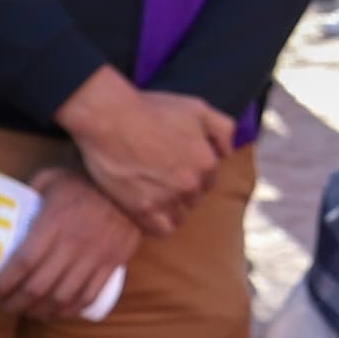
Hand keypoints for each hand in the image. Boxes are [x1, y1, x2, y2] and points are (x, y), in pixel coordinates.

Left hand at [0, 166, 136, 320]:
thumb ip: (29, 193)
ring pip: (62, 297)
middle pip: (38, 286)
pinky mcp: (111, 264)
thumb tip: (3, 209)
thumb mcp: (52, 177)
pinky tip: (55, 312)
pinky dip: (69, 310)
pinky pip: (88, 296)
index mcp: (54, 222)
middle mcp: (73, 244)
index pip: (23, 262)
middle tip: (0, 305)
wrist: (129, 185)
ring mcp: (94, 256)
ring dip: (39, 311)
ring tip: (25, 311)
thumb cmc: (85, 179)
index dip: (2, 284)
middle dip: (14, 302)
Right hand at [53, 69, 231, 229]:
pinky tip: (149, 211)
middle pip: (194, 199)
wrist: (110, 118)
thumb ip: (223, 129)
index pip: (209, 181)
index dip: (194, 173)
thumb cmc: (151, 110)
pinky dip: (159, 224)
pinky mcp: (143, 210)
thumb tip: (229, 152)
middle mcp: (191, 184)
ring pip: (180, 216)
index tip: (178, 166)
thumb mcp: (197, 108)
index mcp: (206, 162)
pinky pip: (161, 229)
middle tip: (163, 177)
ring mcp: (167, 199)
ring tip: (154, 194)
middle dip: (183, 190)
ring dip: (171, 208)